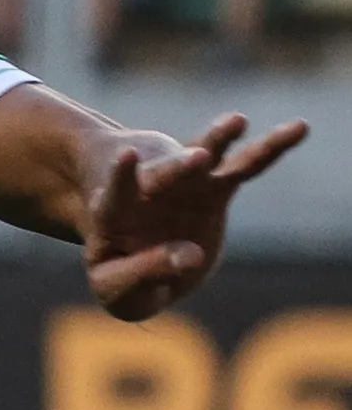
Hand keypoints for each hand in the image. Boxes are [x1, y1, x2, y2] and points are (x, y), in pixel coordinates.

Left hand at [83, 112, 307, 319]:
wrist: (134, 261)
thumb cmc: (118, 277)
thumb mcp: (117, 286)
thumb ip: (145, 272)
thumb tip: (189, 255)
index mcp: (112, 215)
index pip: (114, 195)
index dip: (122, 176)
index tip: (128, 154)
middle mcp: (148, 193)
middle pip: (162, 174)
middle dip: (179, 166)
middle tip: (199, 158)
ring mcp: (182, 186)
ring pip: (205, 158)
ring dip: (221, 141)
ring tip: (238, 122)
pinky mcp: (212, 189)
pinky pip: (244, 167)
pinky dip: (268, 150)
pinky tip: (297, 128)